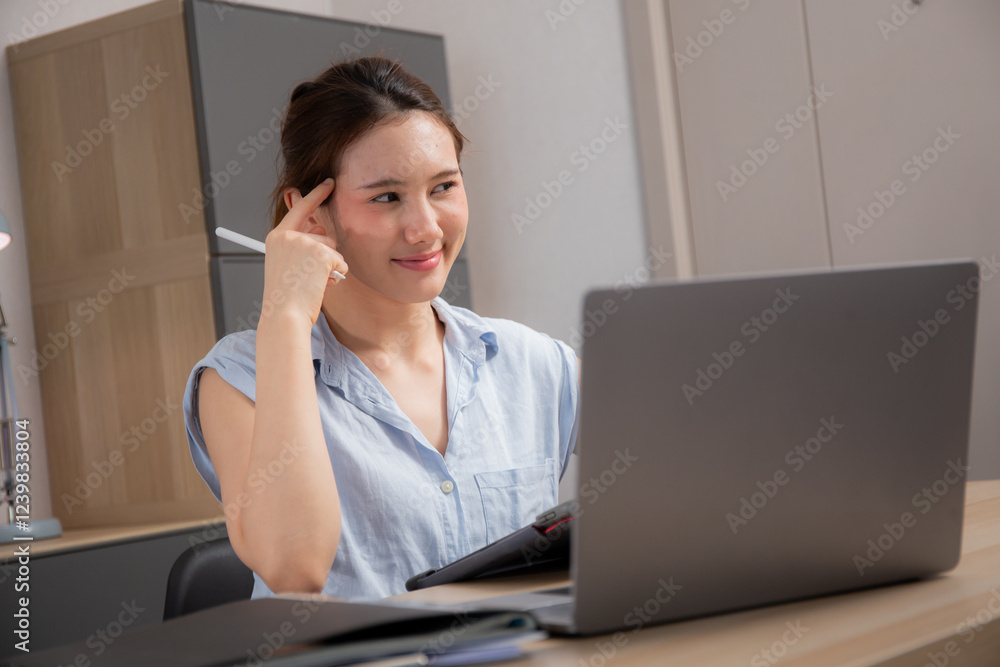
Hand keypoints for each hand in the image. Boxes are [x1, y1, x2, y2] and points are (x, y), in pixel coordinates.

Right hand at [262, 178, 348, 326]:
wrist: (285, 314)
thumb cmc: (287, 295)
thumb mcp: (288, 264)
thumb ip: (302, 244)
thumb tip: (322, 229)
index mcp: (277, 236)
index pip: (300, 209)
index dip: (316, 195)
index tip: (329, 183)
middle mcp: (288, 235)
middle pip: (322, 234)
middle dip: (326, 254)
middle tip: (310, 275)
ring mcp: (304, 242)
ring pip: (333, 248)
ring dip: (330, 266)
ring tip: (313, 282)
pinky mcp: (320, 253)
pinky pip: (341, 261)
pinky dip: (336, 275)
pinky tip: (321, 285)